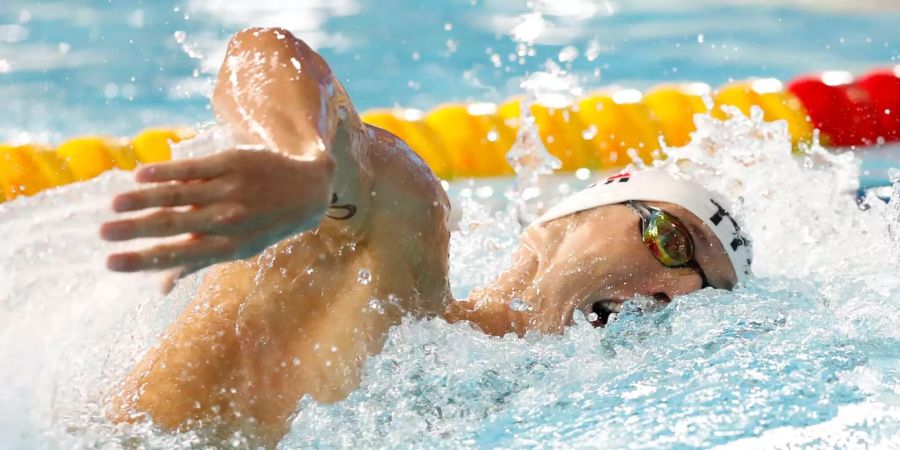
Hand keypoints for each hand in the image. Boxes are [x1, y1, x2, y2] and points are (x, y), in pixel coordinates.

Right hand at [100, 148, 333, 292]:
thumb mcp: (238, 248)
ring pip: (180, 195)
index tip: (111, 262)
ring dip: (143, 199)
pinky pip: (194, 168)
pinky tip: (140, 175)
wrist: (308, 190)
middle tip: (101, 233)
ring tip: (114, 204)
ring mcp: (232, 190)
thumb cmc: (264, 224)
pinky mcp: (233, 163)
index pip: (179, 255)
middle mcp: (230, 220)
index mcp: (229, 246)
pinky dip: (166, 172)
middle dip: (135, 230)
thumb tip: (160, 288)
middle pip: (175, 225)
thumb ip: (196, 263)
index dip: (144, 260)